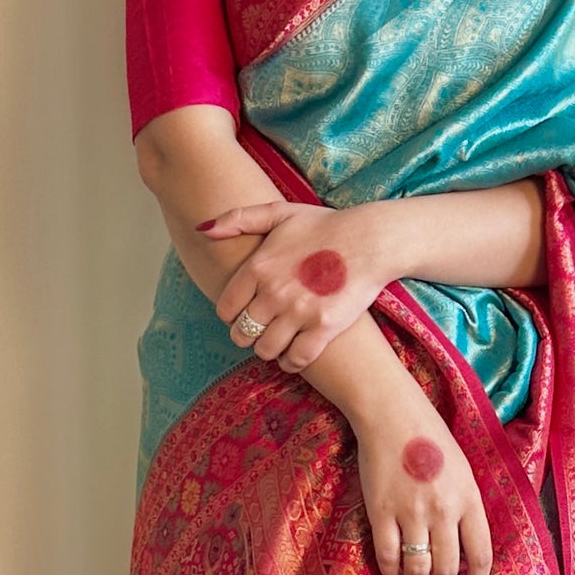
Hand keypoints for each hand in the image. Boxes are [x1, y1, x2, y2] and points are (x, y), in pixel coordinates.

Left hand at [204, 199, 393, 373]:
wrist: (371, 240)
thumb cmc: (326, 226)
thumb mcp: (280, 212)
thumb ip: (239, 218)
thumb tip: (202, 229)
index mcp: (259, 267)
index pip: (226, 309)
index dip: (231, 316)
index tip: (243, 314)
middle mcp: (274, 292)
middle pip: (242, 333)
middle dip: (246, 335)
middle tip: (258, 331)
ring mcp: (299, 311)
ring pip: (265, 349)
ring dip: (267, 350)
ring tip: (276, 342)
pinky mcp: (324, 327)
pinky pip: (296, 359)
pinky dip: (291, 363)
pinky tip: (293, 355)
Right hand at [352, 388, 493, 574]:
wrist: (392, 414)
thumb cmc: (431, 438)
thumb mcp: (463, 470)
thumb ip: (466, 506)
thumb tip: (463, 546)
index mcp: (469, 499)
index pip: (480, 556)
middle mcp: (443, 510)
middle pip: (447, 569)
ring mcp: (411, 511)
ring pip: (417, 567)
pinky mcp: (381, 510)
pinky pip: (387, 553)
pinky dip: (389, 570)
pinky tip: (390, 573)